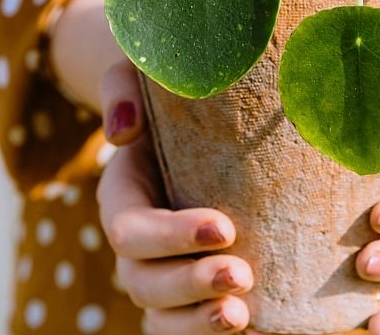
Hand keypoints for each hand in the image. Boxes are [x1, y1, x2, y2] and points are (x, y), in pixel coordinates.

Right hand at [97, 61, 254, 334]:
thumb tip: (123, 131)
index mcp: (122, 197)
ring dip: (199, 324)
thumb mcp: (140, 71)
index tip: (225, 227)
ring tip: (246, 316)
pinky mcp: (195, 287)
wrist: (197, 114)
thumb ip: (122, 88)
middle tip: (242, 276)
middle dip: (191, 285)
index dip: (171, 237)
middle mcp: (137, 245)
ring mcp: (164, 271)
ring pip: (163, 317)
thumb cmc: (172, 88)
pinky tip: (257, 329)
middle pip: (144, 284)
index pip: (132, 232)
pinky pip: (190, 325)